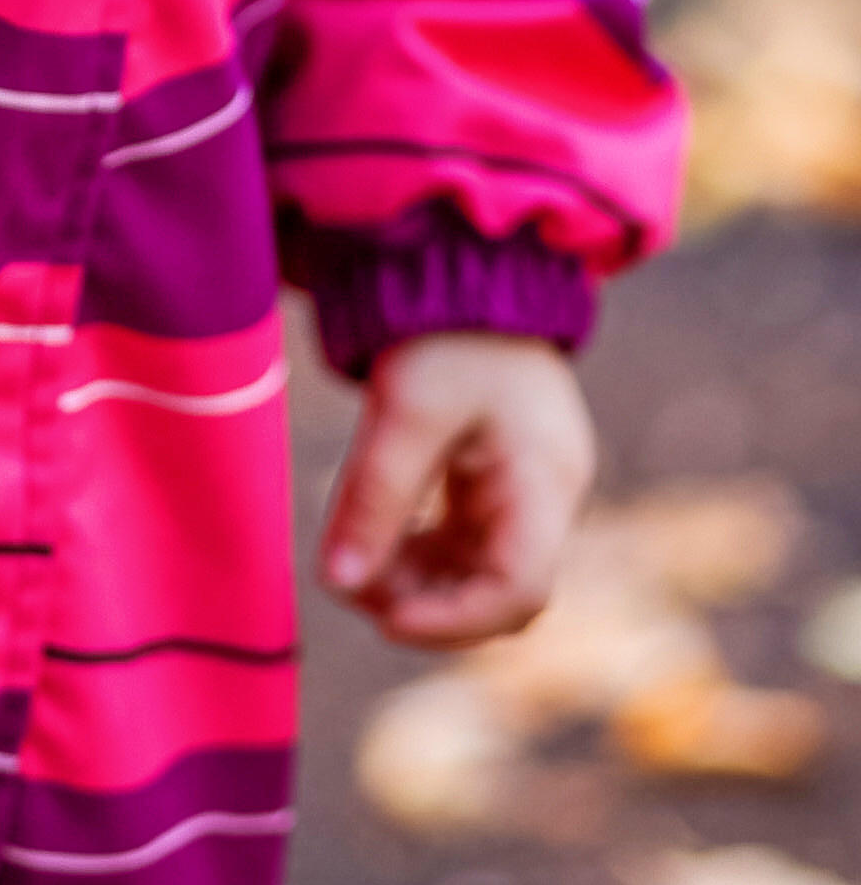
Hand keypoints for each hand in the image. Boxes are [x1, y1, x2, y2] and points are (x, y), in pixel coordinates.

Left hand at [319, 332, 595, 648]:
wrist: (462, 264)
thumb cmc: (444, 332)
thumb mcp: (406, 409)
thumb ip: (374, 497)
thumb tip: (337, 585)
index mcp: (544, 480)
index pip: (520, 588)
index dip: (455, 620)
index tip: (385, 620)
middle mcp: (547, 494)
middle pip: (501, 590)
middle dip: (429, 603)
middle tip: (356, 589)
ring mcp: (524, 487)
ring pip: (478, 569)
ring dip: (419, 581)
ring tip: (356, 566)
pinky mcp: (495, 477)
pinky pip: (465, 539)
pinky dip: (421, 550)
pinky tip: (374, 542)